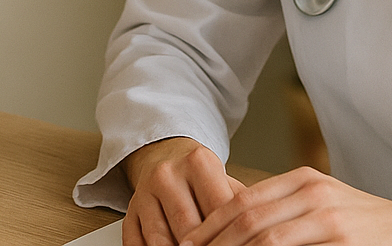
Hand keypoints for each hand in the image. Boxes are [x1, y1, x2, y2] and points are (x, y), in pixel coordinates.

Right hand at [123, 138, 245, 245]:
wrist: (163, 155)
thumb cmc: (200, 177)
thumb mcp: (223, 180)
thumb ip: (240, 203)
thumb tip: (262, 229)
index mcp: (198, 162)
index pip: (218, 207)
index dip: (230, 234)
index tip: (241, 244)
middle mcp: (167, 174)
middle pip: (188, 226)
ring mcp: (144, 193)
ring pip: (160, 239)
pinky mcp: (130, 212)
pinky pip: (136, 243)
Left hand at [182, 167, 391, 245]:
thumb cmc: (361, 222)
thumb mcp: (319, 202)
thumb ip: (281, 208)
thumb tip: (229, 223)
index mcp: (301, 181)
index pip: (241, 202)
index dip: (209, 226)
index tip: (187, 245)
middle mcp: (312, 194)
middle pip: (247, 221)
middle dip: (216, 244)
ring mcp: (328, 219)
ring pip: (266, 239)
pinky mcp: (342, 241)